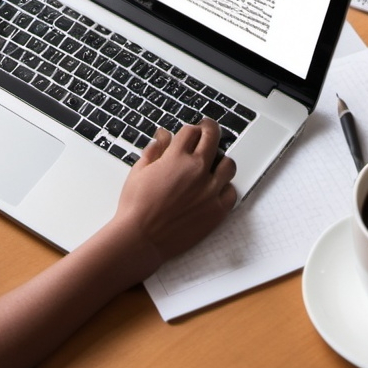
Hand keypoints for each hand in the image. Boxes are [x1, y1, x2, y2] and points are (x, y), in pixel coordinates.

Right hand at [110, 119, 235, 277]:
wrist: (141, 238)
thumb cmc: (135, 206)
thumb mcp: (139, 170)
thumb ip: (155, 150)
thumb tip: (164, 136)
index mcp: (176, 157)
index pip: (192, 131)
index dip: (190, 129)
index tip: (191, 132)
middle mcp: (197, 170)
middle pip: (213, 137)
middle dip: (210, 130)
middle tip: (208, 131)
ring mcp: (210, 190)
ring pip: (228, 164)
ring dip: (220, 161)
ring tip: (213, 165)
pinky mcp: (217, 211)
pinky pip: (232, 192)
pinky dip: (225, 188)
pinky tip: (216, 189)